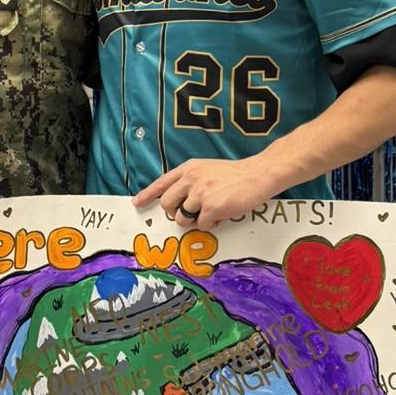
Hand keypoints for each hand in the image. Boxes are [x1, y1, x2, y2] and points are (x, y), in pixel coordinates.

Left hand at [133, 156, 281, 230]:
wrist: (257, 174)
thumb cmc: (235, 174)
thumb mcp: (207, 168)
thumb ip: (191, 180)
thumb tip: (179, 201)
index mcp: (189, 169)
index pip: (162, 183)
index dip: (148, 194)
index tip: (137, 203)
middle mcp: (191, 179)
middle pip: (167, 205)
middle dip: (175, 214)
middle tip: (190, 214)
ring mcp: (200, 193)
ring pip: (183, 218)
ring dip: (195, 221)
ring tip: (211, 213)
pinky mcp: (211, 207)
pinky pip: (202, 226)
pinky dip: (211, 225)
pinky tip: (222, 215)